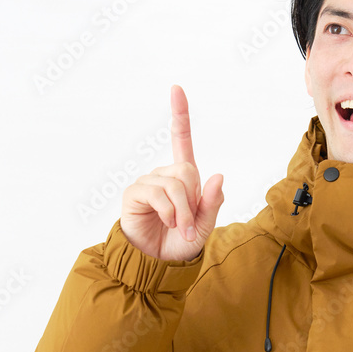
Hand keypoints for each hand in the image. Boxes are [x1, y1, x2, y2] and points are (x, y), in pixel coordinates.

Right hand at [120, 85, 223, 260]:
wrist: (158, 262)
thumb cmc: (181, 241)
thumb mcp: (205, 224)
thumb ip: (213, 202)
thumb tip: (218, 175)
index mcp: (184, 178)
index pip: (181, 140)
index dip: (179, 115)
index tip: (176, 89)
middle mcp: (164, 175)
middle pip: (187, 171)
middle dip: (194, 201)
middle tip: (189, 223)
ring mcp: (148, 183)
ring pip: (175, 184)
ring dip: (182, 211)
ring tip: (177, 227)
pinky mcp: (134, 193)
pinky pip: (157, 193)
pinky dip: (169, 212)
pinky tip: (166, 223)